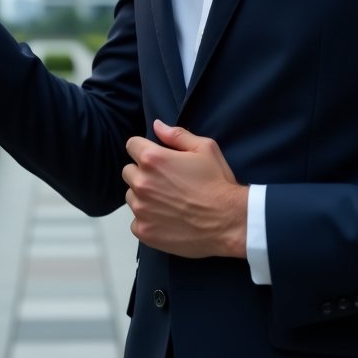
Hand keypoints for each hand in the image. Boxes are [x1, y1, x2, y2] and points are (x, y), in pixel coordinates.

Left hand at [122, 118, 247, 258]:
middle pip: (128, 171)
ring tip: (167, 201)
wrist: (229, 222)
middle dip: (143, 173)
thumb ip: (177, 135)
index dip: (144, 149)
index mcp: (153, 159)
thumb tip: (157, 125)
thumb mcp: (204, 148)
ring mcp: (141, 209)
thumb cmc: (217, 183)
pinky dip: (147, 220)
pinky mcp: (144, 231)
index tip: (156, 158)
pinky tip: (166, 219)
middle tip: (165, 181)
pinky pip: (136, 222)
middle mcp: (142, 183)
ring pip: (131, 197)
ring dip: (143, 197)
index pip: (131, 145)